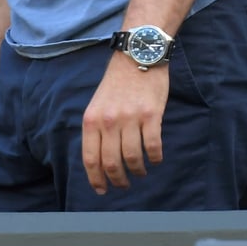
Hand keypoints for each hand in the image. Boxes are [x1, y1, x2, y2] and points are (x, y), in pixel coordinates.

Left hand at [82, 53, 168, 194]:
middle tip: (124, 184)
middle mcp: (109, 120)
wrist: (136, 55)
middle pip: (111, 163)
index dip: (96, 179)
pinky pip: (153, 147)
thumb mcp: (98, 104)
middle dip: (118, 180)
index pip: (91, 158)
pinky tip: (155, 158)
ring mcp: (130, 118)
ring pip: (132, 159)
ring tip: (140, 171)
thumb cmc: (117, 82)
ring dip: (138, 171)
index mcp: (92, 119)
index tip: (102, 190)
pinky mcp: (151, 115)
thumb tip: (99, 160)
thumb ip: (97, 129)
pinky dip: (155, 158)